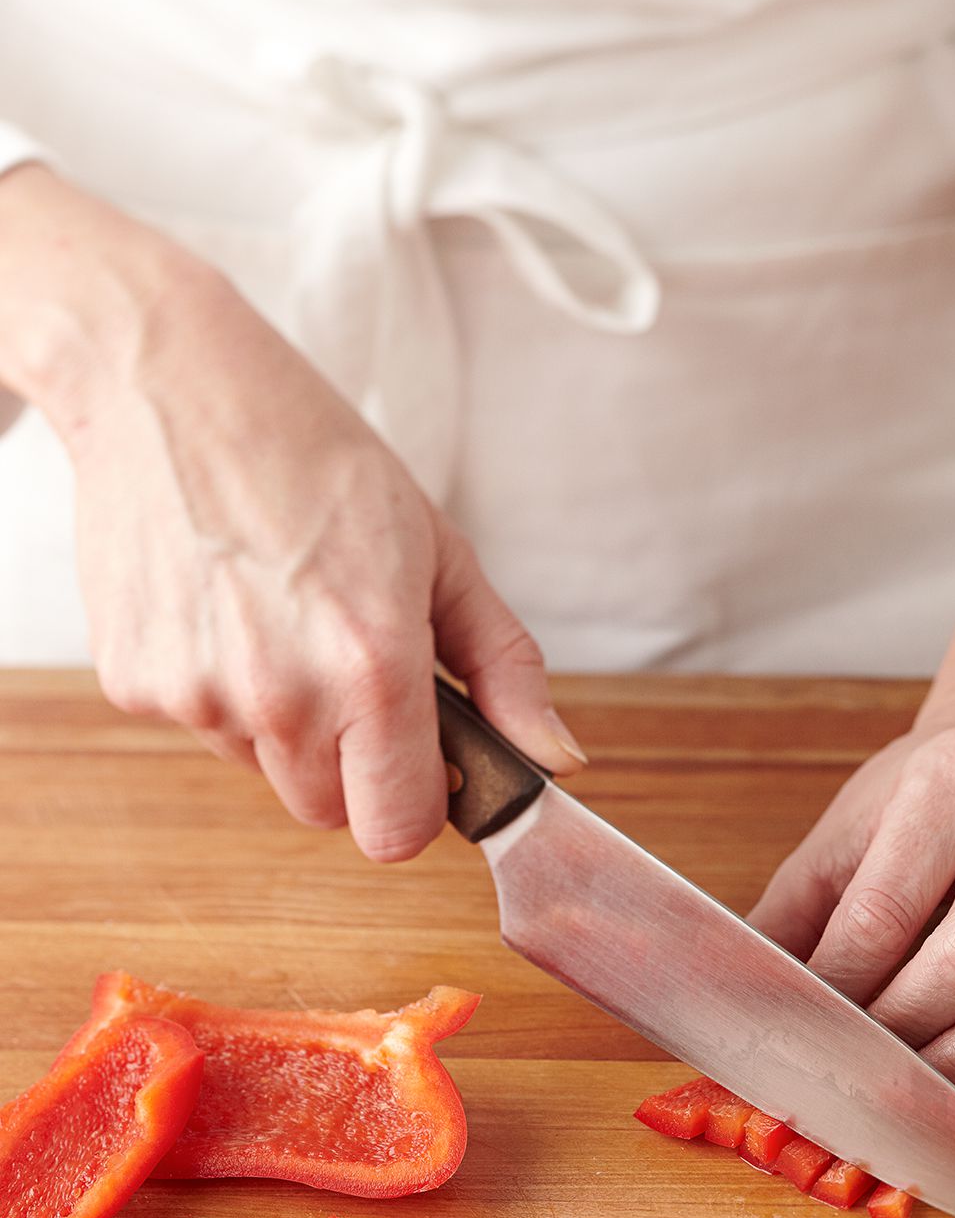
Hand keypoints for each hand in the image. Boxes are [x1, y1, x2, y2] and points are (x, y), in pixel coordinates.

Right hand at [0, 166, 584, 858]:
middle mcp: (280, 697)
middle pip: (329, 812)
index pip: (397, 832)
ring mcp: (198, 696)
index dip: (415, 801)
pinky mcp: (135, 684)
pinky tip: (223, 605)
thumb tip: (557, 760)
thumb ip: (505, 668)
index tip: (418, 755)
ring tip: (279, 616)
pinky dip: (217, 688)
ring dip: (282, 723)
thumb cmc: (316, 458)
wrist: (172, 385)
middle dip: (350, 763)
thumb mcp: (440, 552)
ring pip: (263, 770)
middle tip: (347, 662)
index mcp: (372, 667)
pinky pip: (199, 727)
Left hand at [747, 706, 954, 1122]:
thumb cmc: (927, 790)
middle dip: (897, 1032)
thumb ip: (793, 912)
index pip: (888, 906)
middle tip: (843, 1069)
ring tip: (896, 1099)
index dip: (838, 982)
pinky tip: (952, 1104)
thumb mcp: (848, 826)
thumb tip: (735, 999)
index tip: (797, 1025)